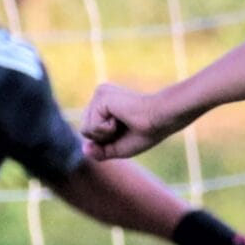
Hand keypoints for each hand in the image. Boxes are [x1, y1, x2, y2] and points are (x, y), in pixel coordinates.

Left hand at [82, 82, 196, 160]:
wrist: (160, 120)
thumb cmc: (146, 132)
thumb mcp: (119, 148)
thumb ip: (101, 151)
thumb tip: (84, 149)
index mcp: (105, 104)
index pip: (90, 131)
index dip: (106, 140)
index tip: (125, 129)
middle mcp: (100, 95)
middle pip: (85, 130)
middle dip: (103, 138)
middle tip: (124, 127)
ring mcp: (99, 94)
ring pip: (85, 129)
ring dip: (105, 134)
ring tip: (122, 122)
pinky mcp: (100, 96)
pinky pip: (92, 126)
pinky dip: (107, 130)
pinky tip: (120, 118)